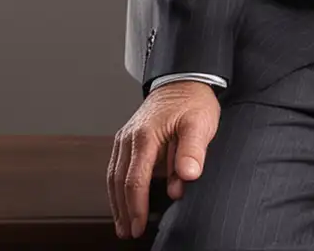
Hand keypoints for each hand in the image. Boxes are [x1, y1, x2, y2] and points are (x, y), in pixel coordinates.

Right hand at [107, 80, 220, 238]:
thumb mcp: (200, 123)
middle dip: (123, 210)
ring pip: (113, 175)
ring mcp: (126, 137)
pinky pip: (116, 166)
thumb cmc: (193, 101)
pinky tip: (121, 200)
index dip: (136, 206)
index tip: (139, 226)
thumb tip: (186, 177)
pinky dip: (116, 186)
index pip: (135, 179)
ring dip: (116, 202)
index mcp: (145, 136)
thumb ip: (193, 151)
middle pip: (119, 181)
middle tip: (129, 232)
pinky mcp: (127, 138)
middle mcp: (130, 137)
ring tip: (122, 224)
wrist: (184, 79)